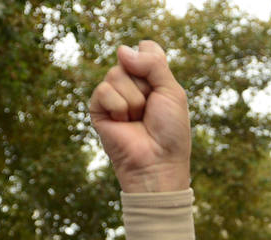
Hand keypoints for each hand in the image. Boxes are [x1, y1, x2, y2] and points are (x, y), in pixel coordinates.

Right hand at [89, 41, 191, 192]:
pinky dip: (119, 108)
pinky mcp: (98, 108)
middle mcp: (130, 83)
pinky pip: (104, 91)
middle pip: (129, 59)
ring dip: (133, 101)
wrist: (158, 161)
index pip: (146, 48)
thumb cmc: (170, 131)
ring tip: (137, 119)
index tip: (161, 87)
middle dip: (144, 87)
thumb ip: (153, 64)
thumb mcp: (172, 91)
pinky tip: (123, 123)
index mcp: (150, 77)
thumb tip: (121, 50)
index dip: (153, 62)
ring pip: (116, 74)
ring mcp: (113, 95)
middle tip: (150, 110)